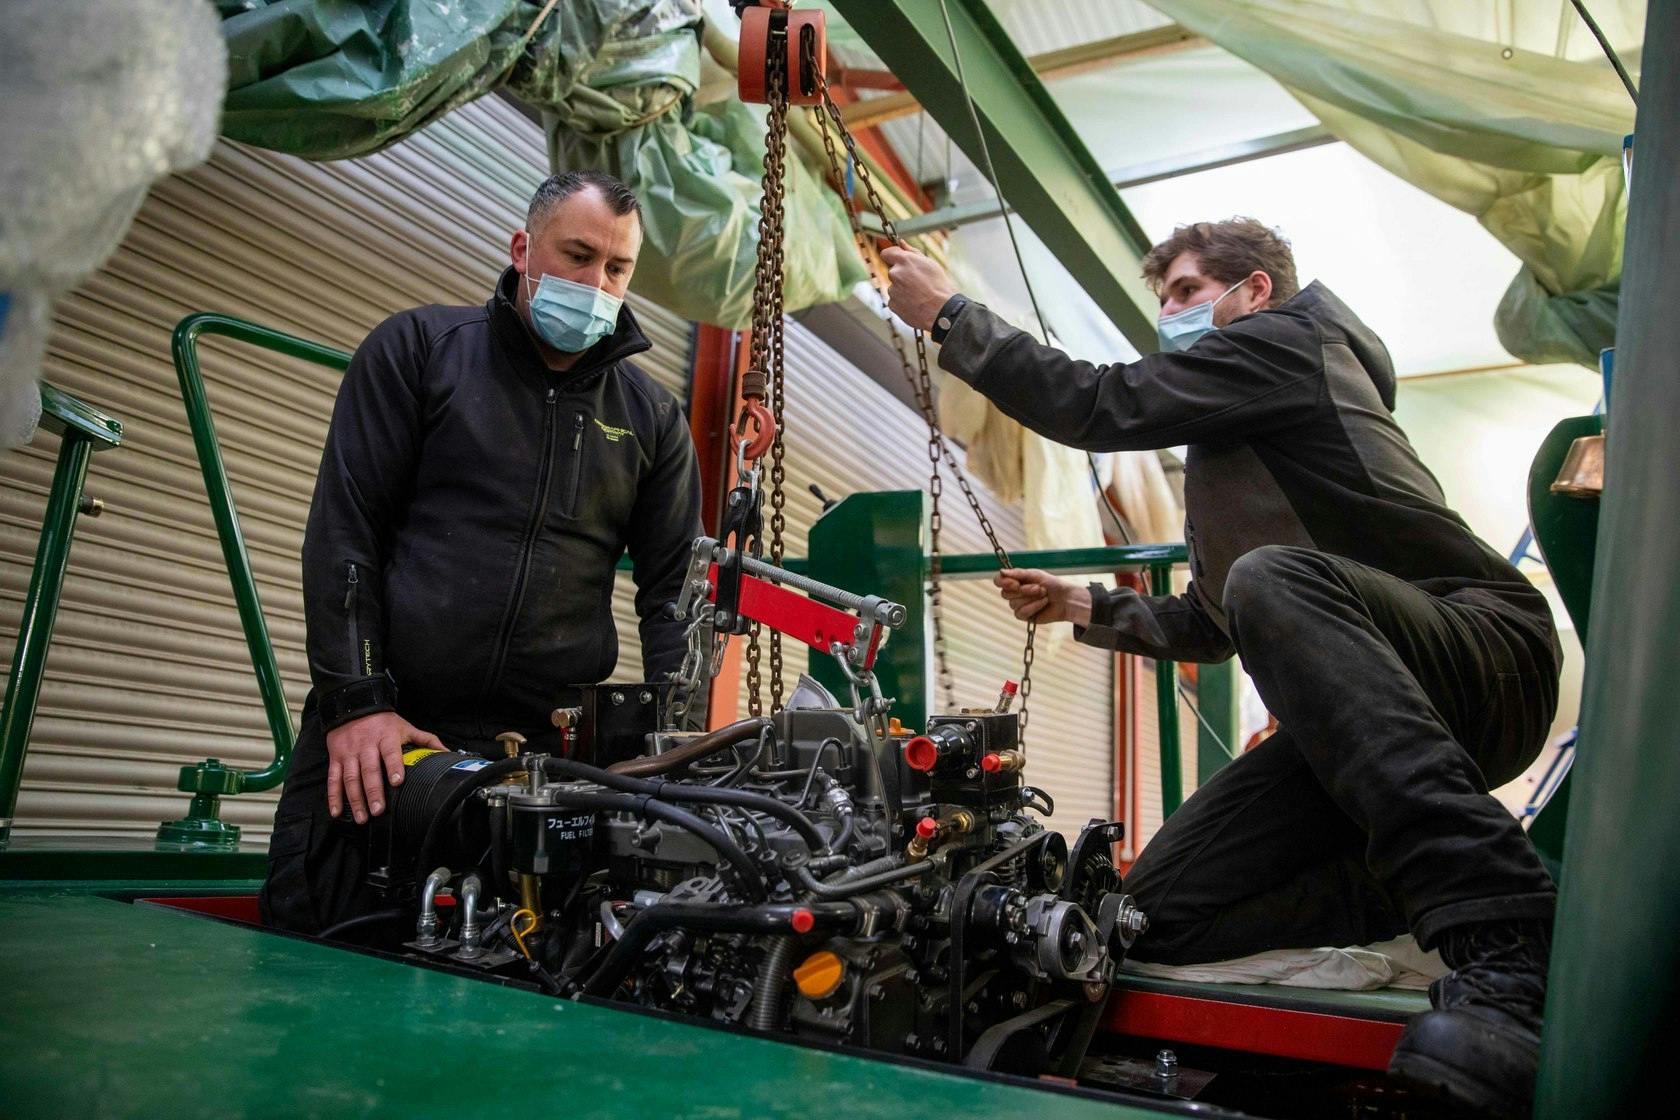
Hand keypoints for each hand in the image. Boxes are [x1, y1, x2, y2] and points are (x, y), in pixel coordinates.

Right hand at [324, 712, 443, 823]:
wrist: (352, 706)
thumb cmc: (383, 722)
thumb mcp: (405, 726)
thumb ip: (426, 740)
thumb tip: (447, 752)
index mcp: (386, 738)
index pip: (390, 753)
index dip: (393, 767)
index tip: (397, 782)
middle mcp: (366, 746)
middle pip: (369, 770)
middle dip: (373, 791)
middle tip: (378, 810)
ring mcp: (349, 753)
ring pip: (350, 778)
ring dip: (355, 800)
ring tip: (362, 817)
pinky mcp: (336, 758)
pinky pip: (333, 779)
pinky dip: (333, 797)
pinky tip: (336, 812)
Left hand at [881, 244, 957, 331]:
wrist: (941, 311)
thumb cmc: (939, 286)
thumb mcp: (929, 263)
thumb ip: (912, 251)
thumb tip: (901, 243)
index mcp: (904, 261)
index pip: (887, 253)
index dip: (892, 256)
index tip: (898, 260)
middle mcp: (895, 274)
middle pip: (893, 271)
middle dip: (902, 275)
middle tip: (918, 282)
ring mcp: (892, 290)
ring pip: (894, 287)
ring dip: (903, 289)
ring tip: (919, 295)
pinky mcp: (892, 304)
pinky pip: (895, 300)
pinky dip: (903, 301)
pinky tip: (915, 303)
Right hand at [994, 568, 1091, 626]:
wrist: (1065, 598)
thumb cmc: (1051, 584)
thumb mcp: (1035, 575)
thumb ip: (1017, 573)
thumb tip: (1001, 571)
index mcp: (1014, 580)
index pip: (998, 581)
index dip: (1004, 583)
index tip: (1016, 583)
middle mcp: (1014, 593)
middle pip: (1005, 594)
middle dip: (1024, 590)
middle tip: (1039, 587)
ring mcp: (1018, 605)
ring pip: (1014, 604)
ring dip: (1032, 598)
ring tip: (1044, 594)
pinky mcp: (1024, 616)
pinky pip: (1021, 613)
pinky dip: (1034, 607)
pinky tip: (1043, 603)